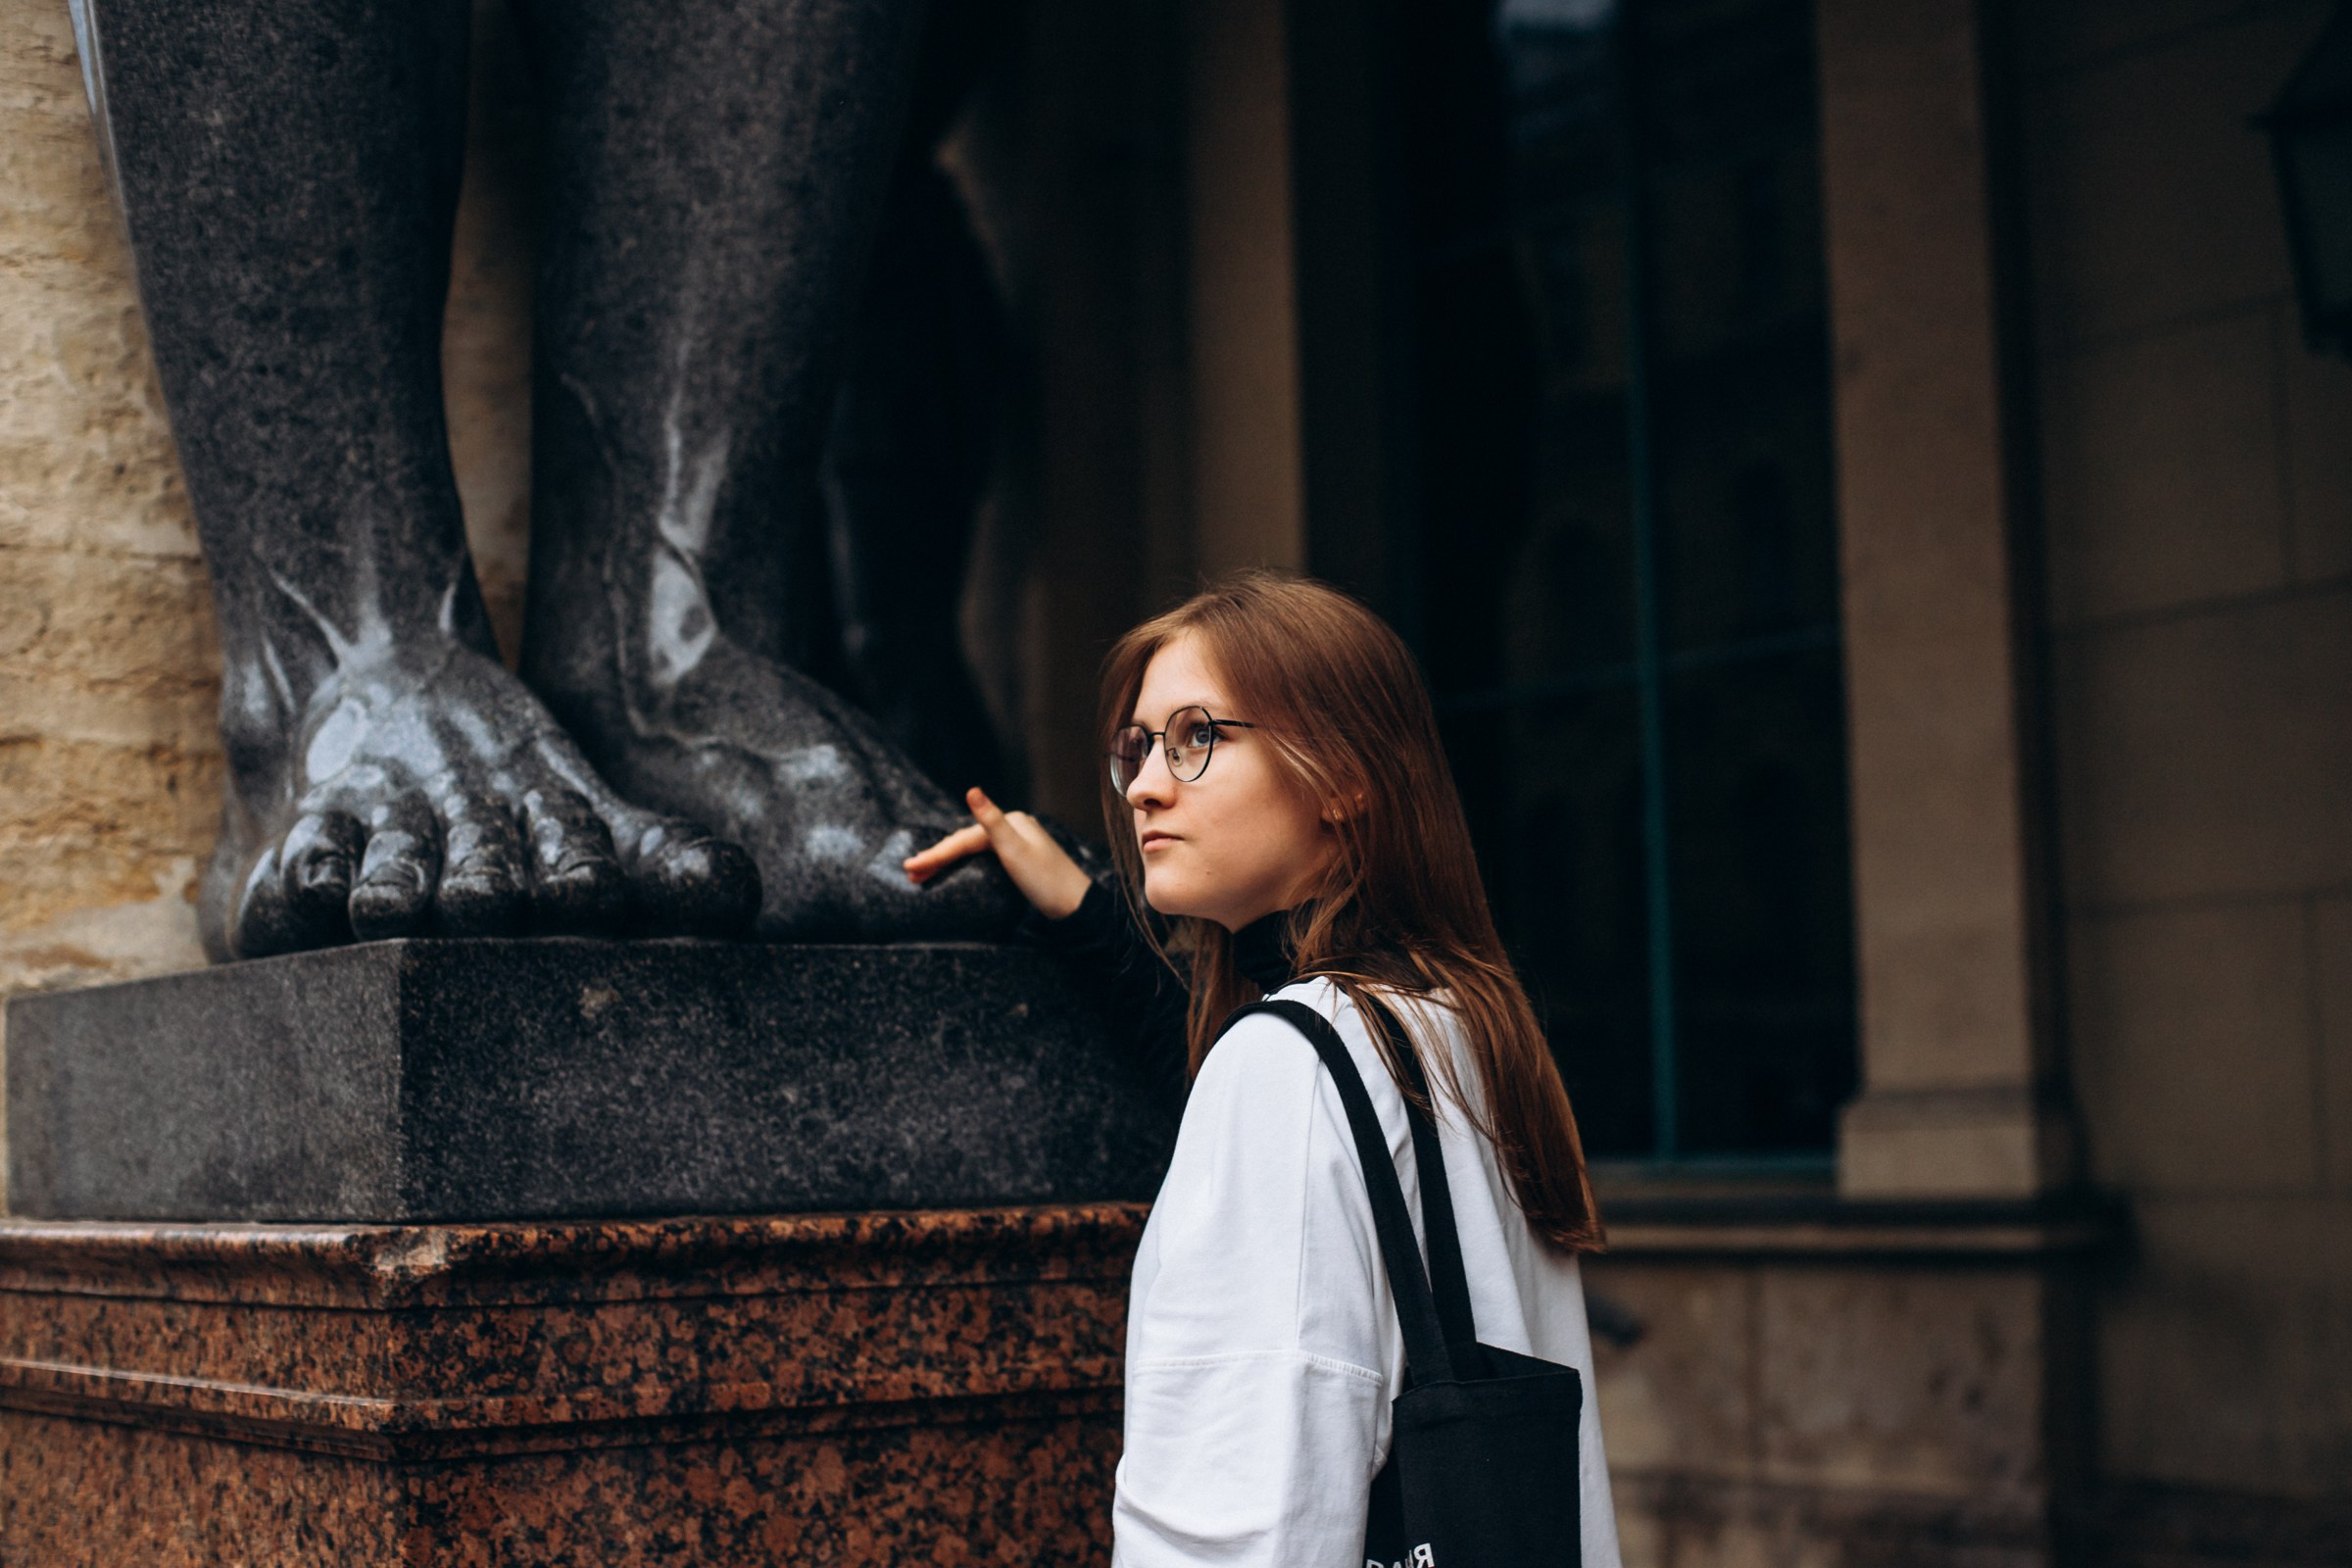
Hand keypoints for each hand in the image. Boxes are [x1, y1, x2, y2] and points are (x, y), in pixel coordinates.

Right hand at [903, 787, 1092, 920]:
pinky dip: (965, 864)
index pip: (964, 839)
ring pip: (973, 850)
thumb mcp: (1015, 851)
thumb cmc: (1047, 882)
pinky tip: (955, 870)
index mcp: (1012, 823)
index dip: (936, 854)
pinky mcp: (1022, 861)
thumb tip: (972, 789)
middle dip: (937, 857)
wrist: (1077, 907)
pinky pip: (984, 858)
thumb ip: (991, 821)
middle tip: (910, 874)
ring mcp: (1019, 844)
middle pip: (967, 842)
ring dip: (948, 861)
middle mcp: (1015, 829)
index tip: (911, 868)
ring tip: (922, 874)